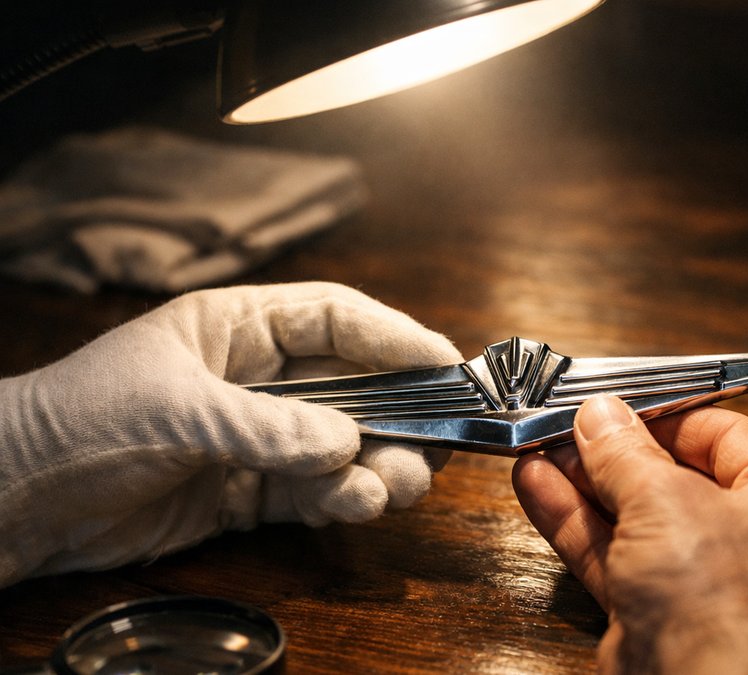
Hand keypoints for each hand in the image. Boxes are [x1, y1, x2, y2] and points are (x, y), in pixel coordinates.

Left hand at [0, 282, 461, 587]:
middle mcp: (260, 379)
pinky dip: (345, 499)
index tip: (446, 363)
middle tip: (435, 444)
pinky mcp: (252, 492)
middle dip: (401, 414)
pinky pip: (319, 492)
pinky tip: (356, 505)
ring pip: (348, 445)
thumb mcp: (172, 408)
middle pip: (356, 386)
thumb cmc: (77, 419)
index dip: (395, 336)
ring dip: (381, 464)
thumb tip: (343, 441)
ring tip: (394, 486)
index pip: (335, 318)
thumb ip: (263, 424)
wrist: (16, 500)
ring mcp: (261, 438)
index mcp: (237, 327)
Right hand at [513, 396, 747, 673]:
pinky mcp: (668, 621)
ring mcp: (713, 588)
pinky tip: (538, 490)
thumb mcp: (666, 503)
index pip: (728, 436)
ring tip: (535, 449)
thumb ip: (625, 454)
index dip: (665, 415)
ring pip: (641, 521)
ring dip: (585, 487)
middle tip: (565, 425)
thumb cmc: (724, 607)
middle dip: (614, 453)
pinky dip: (580, 528)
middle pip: (679, 478)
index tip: (614, 403)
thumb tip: (601, 416)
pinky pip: (621, 561)